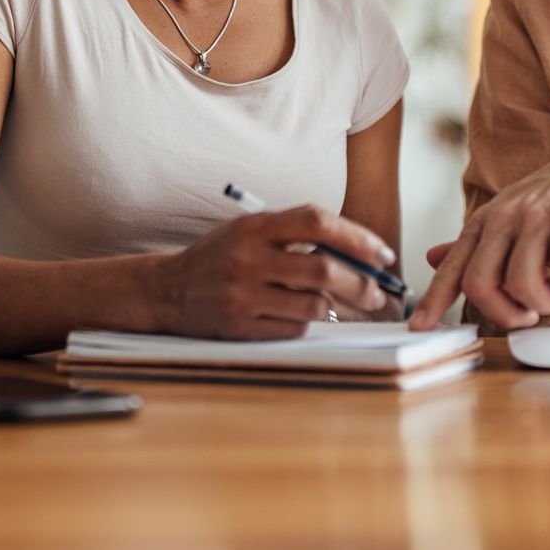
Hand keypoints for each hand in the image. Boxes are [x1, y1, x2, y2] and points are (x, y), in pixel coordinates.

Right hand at [150, 205, 395, 339]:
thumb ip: (294, 233)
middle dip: (361, 282)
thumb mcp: (249, 230)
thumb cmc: (220, 257)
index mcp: (254, 226)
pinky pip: (293, 328)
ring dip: (333, 306)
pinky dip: (305, 322)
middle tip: (377, 292)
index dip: (357, 237)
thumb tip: (357, 251)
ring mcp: (243, 295)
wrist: (167, 290)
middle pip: (323, 268)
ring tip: (333, 303)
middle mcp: (248, 258)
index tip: (382, 254)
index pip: (317, 222)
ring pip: (314, 304)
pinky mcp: (240, 327)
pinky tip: (295, 315)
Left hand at [409, 134, 549, 329]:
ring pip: (522, 286)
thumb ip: (474, 246)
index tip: (420, 328)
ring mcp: (538, 219)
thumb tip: (431, 259)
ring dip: (546, 302)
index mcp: (485, 222)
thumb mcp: (509, 217)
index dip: (434, 301)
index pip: (453, 267)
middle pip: (480, 284)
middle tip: (529, 313)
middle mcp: (505, 218)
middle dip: (504, 314)